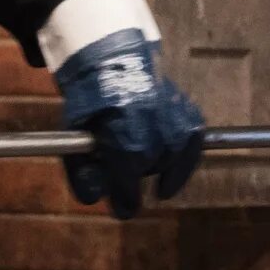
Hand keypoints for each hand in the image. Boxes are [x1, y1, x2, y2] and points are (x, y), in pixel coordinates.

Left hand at [53, 28, 203, 220]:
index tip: (125, 209)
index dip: (126, 199)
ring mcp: (172, 116)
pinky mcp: (186, 109)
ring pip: (174, 155)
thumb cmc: (91, 102)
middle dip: (138, 177)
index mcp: (124, 137)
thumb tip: (94, 198)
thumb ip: (83, 169)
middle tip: (127, 180)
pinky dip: (186, 157)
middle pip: (151, 168)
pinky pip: (193, 141)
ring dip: (160, 166)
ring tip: (148, 168)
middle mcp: (153, 128)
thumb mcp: (75, 136)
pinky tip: (174, 170)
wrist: (111, 60)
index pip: (129, 182)